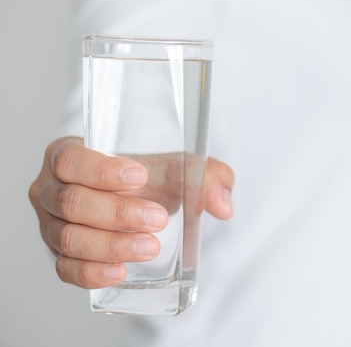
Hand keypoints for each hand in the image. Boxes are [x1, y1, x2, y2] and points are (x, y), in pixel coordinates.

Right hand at [28, 137, 233, 288]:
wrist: (139, 199)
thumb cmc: (150, 176)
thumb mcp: (181, 165)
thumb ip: (208, 176)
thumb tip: (223, 205)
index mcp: (68, 155)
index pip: (71, 160)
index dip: (101, 170)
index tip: (140, 176)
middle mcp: (51, 189)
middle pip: (72, 201)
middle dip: (117, 212)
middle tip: (157, 219)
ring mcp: (50, 225)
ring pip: (69, 237)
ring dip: (110, 245)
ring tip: (149, 247)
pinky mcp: (60, 255)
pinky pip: (66, 269)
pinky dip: (91, 273)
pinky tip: (120, 272)